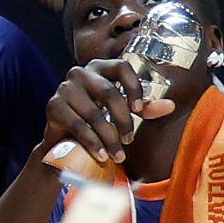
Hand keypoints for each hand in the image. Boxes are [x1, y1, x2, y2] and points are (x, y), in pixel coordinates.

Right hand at [36, 52, 158, 172]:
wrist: (64, 138)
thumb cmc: (97, 119)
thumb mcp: (122, 111)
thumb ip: (144, 108)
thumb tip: (171, 106)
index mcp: (100, 67)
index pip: (121, 67)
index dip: (133, 87)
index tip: (139, 111)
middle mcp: (80, 72)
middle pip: (109, 92)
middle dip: (123, 120)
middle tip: (130, 140)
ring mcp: (64, 88)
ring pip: (94, 113)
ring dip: (109, 138)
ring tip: (118, 156)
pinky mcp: (53, 106)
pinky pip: (78, 126)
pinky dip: (93, 143)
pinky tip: (102, 155)